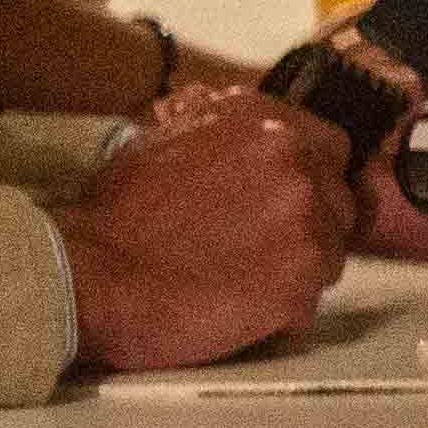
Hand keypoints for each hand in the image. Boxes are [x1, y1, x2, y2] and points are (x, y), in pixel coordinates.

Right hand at [55, 92, 357, 370]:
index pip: (330, 146)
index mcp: (268, 125)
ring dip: (298, 266)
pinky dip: (284, 308)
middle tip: (262, 247)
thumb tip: (243, 118)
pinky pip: (311, 298)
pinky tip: (240, 309)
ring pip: (330, 251)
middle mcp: (298, 165)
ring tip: (242, 280)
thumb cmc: (115, 212)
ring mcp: (307, 224)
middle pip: (337, 200)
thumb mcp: (165, 139)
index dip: (312, 175)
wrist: (90, 275)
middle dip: (309, 222)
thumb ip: (221, 127)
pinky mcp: (300, 282)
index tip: (289, 198)